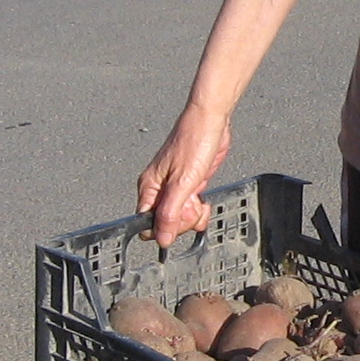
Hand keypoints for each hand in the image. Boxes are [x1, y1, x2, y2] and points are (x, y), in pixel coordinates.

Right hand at [136, 103, 231, 247]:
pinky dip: (200, 209)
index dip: (164, 228)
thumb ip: (170, 213)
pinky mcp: (190, 186)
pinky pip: (191, 209)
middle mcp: (159, 190)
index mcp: (149, 187)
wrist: (212, 122)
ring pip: (180, 218)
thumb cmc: (194, 141)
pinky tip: (203, 199)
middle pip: (165, 223)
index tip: (178, 219)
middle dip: (182, 220)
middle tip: (191, 202)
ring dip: (192, 215)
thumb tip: (161, 238)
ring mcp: (175, 189)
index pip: (147, 223)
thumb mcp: (182, 183)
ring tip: (197, 197)